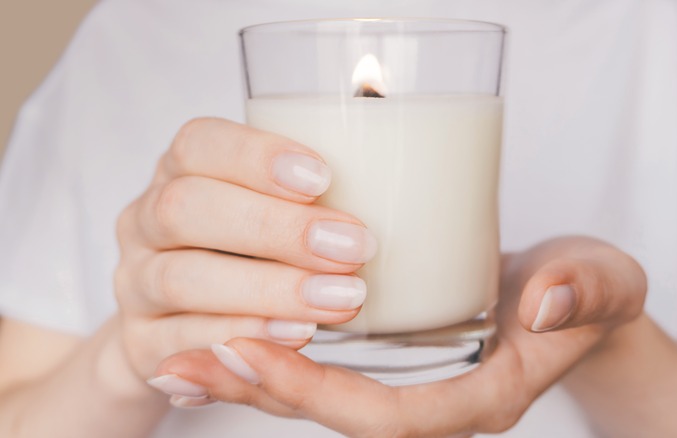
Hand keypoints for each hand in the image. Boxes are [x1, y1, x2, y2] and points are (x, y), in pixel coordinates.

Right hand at [113, 118, 376, 398]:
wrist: (183, 322)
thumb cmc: (247, 251)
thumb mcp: (273, 209)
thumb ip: (315, 197)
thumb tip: (412, 181)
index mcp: (183, 171)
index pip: (199, 143)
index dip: (256, 157)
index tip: (323, 178)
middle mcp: (147, 219)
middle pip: (185, 208)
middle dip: (275, 229)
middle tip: (352, 248)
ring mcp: (135, 282)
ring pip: (182, 278)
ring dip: (268, 290)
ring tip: (338, 301)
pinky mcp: (140, 343)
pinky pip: (177, 342)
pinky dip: (240, 337)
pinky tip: (296, 339)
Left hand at [152, 236, 645, 434]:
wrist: (574, 297)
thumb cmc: (588, 290)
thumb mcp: (604, 281)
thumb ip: (586, 293)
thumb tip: (546, 304)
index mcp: (482, 400)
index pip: (391, 420)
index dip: (320, 394)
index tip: (255, 350)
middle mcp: (435, 406)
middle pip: (336, 418)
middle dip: (261, 392)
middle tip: (184, 360)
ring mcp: (409, 386)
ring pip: (319, 400)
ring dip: (249, 381)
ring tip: (178, 359)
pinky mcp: (391, 362)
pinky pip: (322, 373)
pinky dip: (270, 362)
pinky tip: (221, 340)